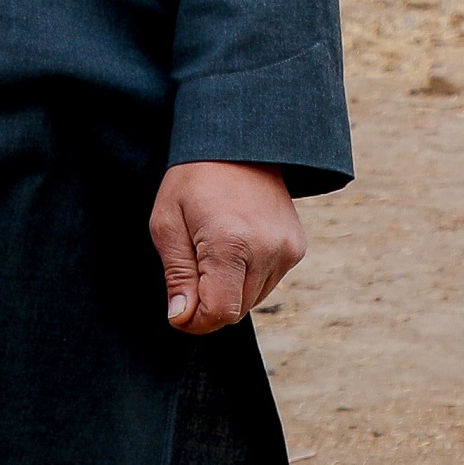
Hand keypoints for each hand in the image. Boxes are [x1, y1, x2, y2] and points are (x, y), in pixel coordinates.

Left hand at [153, 160, 302, 334]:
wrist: (238, 143)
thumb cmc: (193, 180)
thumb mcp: (167, 223)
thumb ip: (177, 275)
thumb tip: (182, 319)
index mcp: (231, 244)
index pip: (219, 312)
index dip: (195, 320)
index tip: (179, 309)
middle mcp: (267, 250)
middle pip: (235, 310)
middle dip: (209, 302)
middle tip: (191, 266)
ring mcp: (287, 250)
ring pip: (251, 300)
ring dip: (228, 289)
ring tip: (213, 248)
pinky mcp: (297, 248)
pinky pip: (267, 283)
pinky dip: (247, 276)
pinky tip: (235, 244)